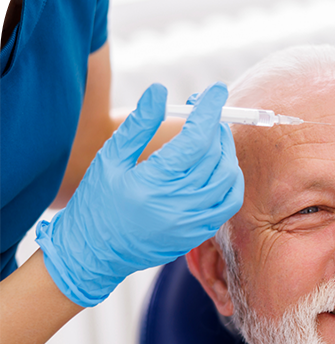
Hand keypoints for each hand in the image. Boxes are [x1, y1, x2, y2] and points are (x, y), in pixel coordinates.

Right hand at [36, 82, 243, 306]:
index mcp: (153, 183)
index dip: (209, 111)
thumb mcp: (109, 160)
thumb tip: (161, 90)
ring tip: (213, 137)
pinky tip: (219, 166)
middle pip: (215, 157)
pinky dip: (231, 179)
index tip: (216, 89)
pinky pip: (228, 203)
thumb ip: (138, 125)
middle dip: (217, 127)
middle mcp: (177, 205)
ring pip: (228, 179)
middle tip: (207, 112)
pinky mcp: (197, 234)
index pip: (195, 139)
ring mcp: (191, 223)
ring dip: (226, 152)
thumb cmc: (97, 202)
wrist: (93, 253)